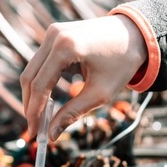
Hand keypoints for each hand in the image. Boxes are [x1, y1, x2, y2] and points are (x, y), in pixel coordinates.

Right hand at [20, 15, 147, 139]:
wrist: (136, 34)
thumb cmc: (122, 63)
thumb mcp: (100, 93)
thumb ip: (72, 113)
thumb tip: (51, 135)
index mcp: (67, 47)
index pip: (40, 85)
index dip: (34, 112)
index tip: (35, 134)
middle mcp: (55, 35)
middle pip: (30, 76)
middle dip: (30, 105)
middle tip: (35, 129)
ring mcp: (54, 31)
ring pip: (32, 69)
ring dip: (34, 94)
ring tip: (41, 118)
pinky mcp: (56, 33)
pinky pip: (41, 62)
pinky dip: (41, 81)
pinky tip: (47, 101)